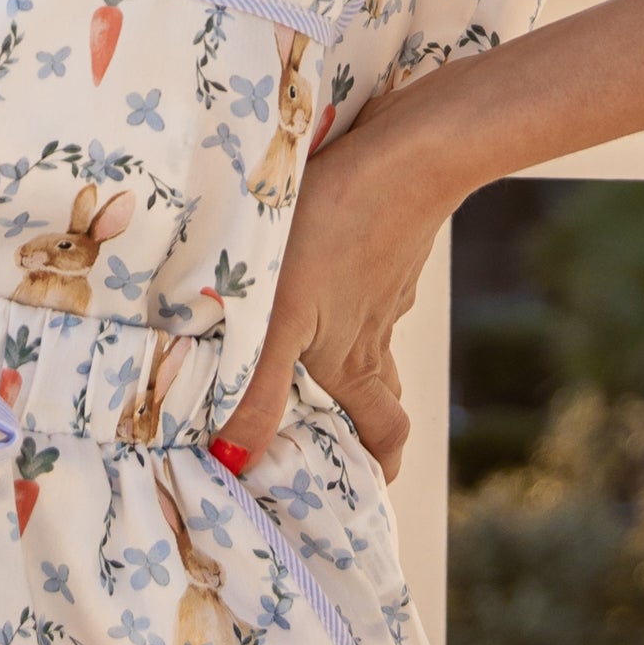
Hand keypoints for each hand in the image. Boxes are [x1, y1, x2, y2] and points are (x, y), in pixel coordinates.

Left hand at [213, 89, 477, 478]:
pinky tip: (317, 273)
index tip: (363, 489)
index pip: (385, 436)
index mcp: (355, 363)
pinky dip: (348, 297)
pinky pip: (369, 286)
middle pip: (381, 394)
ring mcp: (387, 287)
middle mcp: (376, 333)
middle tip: (330, 434)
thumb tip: (236, 462)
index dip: (378, 468)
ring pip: (373, 338)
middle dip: (362, 420)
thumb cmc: (335, 234)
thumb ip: (258, 390)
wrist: (407, 154)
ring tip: (304, 357)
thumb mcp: (280, 318)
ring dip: (347, 356)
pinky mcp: (388, 243)